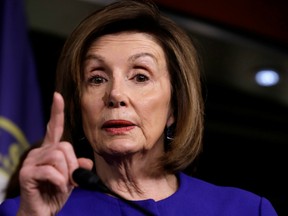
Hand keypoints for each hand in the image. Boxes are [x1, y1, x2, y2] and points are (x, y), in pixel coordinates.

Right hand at [17, 92, 92, 215]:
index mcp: (50, 150)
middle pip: (64, 146)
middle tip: (71, 180)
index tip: (58, 96)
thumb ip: (78, 168)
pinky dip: (60, 182)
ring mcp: (31, 161)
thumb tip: (86, 163)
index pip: (54, 127)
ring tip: (63, 185)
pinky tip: (57, 189)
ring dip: (66, 175)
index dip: (56, 112)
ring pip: (59, 157)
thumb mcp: (72, 178)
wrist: (42, 211)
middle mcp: (39, 151)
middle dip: (72, 165)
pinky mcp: (27, 172)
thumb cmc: (56, 192)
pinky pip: (52, 171)